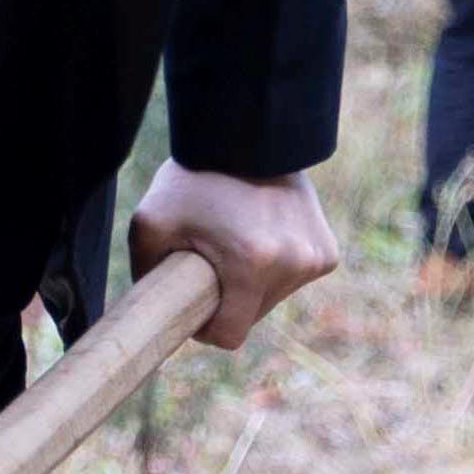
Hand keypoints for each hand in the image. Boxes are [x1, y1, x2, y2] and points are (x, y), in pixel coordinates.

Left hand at [129, 164, 339, 349]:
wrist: (247, 138)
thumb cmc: (194, 180)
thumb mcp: (150, 224)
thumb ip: (145, 274)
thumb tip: (151, 314)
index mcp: (253, 264)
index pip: (230, 335)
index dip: (206, 327)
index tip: (193, 307)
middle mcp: (294, 264)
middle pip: (252, 317)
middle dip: (229, 301)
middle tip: (212, 265)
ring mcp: (317, 258)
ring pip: (272, 299)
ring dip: (252, 285)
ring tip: (237, 245)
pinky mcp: (328, 252)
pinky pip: (292, 280)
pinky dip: (274, 269)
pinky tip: (260, 238)